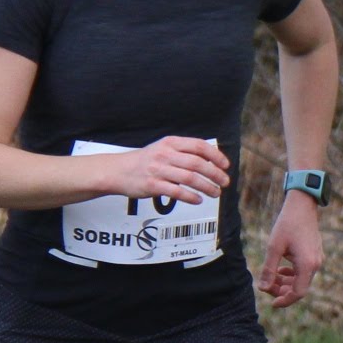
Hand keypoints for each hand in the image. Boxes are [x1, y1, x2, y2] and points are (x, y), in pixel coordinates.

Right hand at [112, 135, 228, 206]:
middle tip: (225, 182)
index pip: (199, 146)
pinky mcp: (152, 185)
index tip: (226, 165)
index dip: (216, 156)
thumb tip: (212, 160)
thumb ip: (184, 152)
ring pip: (190, 178)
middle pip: (198, 163)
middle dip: (215, 174)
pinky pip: (176, 192)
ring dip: (207, 187)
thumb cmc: (145, 161)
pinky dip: (191, 197)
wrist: (117, 171)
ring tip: (215, 192)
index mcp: (170, 143)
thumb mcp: (164, 148)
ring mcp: (158, 170)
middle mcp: (165, 154)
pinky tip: (198, 199)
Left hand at [258, 193, 323, 307]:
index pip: (298, 292)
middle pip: (300, 287)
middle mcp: (315, 264)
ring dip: (286, 282)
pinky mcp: (315, 255)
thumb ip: (269, 269)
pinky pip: (304, 271)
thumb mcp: (274, 247)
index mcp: (307, 264)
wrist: (302, 206)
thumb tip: (262, 288)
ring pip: (301, 280)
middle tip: (266, 286)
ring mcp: (317, 260)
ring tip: (271, 277)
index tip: (272, 303)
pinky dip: (292, 274)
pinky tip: (281, 269)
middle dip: (282, 290)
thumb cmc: (287, 224)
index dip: (285, 300)